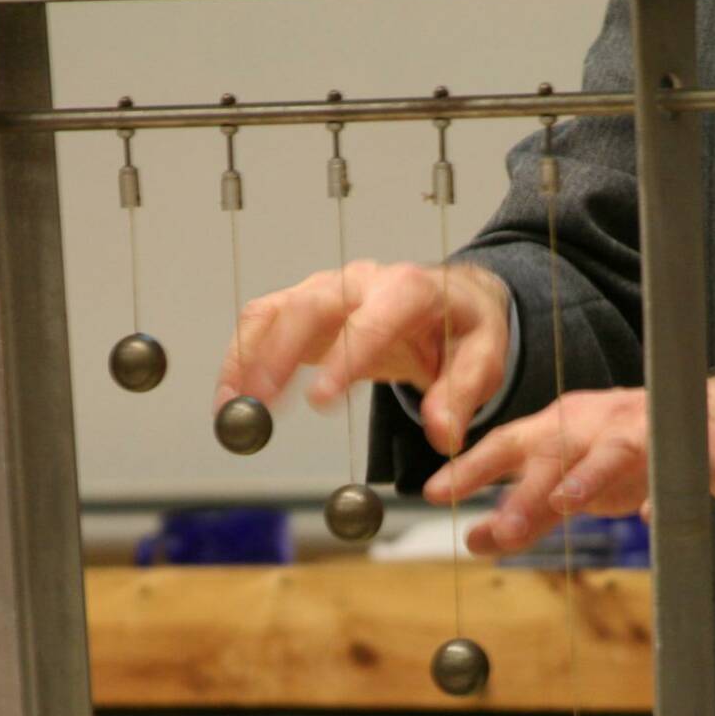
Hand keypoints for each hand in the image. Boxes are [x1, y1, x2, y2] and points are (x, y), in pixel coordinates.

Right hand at [213, 260, 510, 452]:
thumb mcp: (483, 359)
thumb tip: (442, 433)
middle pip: (310, 306)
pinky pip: (263, 324)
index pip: (372, 318)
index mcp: (409, 289)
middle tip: (261, 404)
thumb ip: (462, 395)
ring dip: (248, 357)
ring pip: (276, 311)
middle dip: (280, 353)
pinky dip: (241, 358)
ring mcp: (326, 290)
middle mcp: (361, 282)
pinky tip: (231, 399)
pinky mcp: (303, 307)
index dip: (344, 357)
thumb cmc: (463, 329)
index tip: (320, 401)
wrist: (449, 302)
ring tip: (232, 409)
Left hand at [422, 365, 714, 554]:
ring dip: (584, 480)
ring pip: (608, 453)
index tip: (433, 492)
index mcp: (565, 428)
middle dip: (523, 491)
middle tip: (496, 530)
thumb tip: (478, 538)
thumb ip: (531, 512)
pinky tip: (650, 516)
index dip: (472, 466)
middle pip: (553, 452)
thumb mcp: (581, 489)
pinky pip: (677, 468)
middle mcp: (599, 423)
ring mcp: (649, 430)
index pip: (509, 442)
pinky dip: (662, 492)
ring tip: (563, 505)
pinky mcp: (697, 445)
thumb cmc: (648, 456)